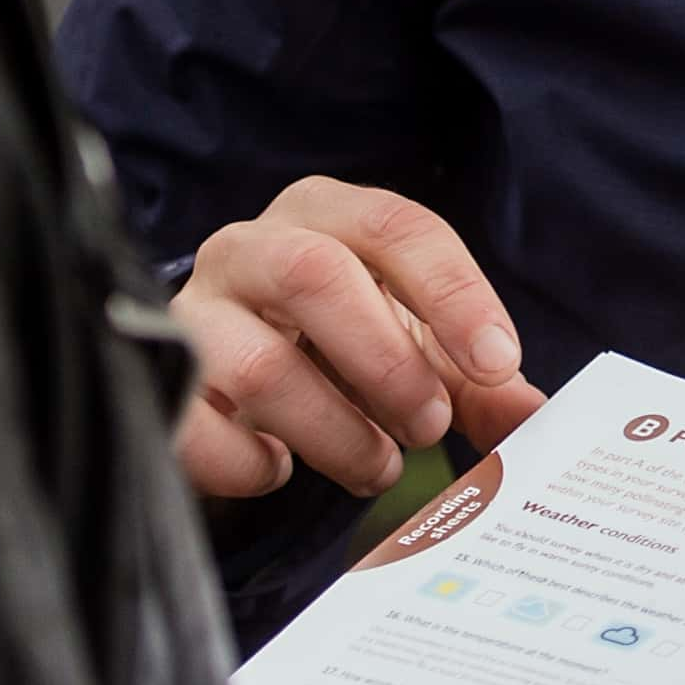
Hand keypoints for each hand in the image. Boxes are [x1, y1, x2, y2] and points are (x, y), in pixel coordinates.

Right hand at [167, 178, 542, 496]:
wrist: (221, 374)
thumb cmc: (333, 344)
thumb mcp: (411, 347)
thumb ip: (472, 378)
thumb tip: (531, 415)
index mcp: (323, 214)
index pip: (394, 226)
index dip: (454, 293)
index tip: (499, 362)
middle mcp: (249, 246)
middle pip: (316, 275)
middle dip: (388, 361)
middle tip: (429, 425)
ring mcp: (192, 312)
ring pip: (260, 364)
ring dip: (336, 429)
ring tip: (377, 466)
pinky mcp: (154, 383)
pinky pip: (197, 427)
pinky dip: (251, 462)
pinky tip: (281, 470)